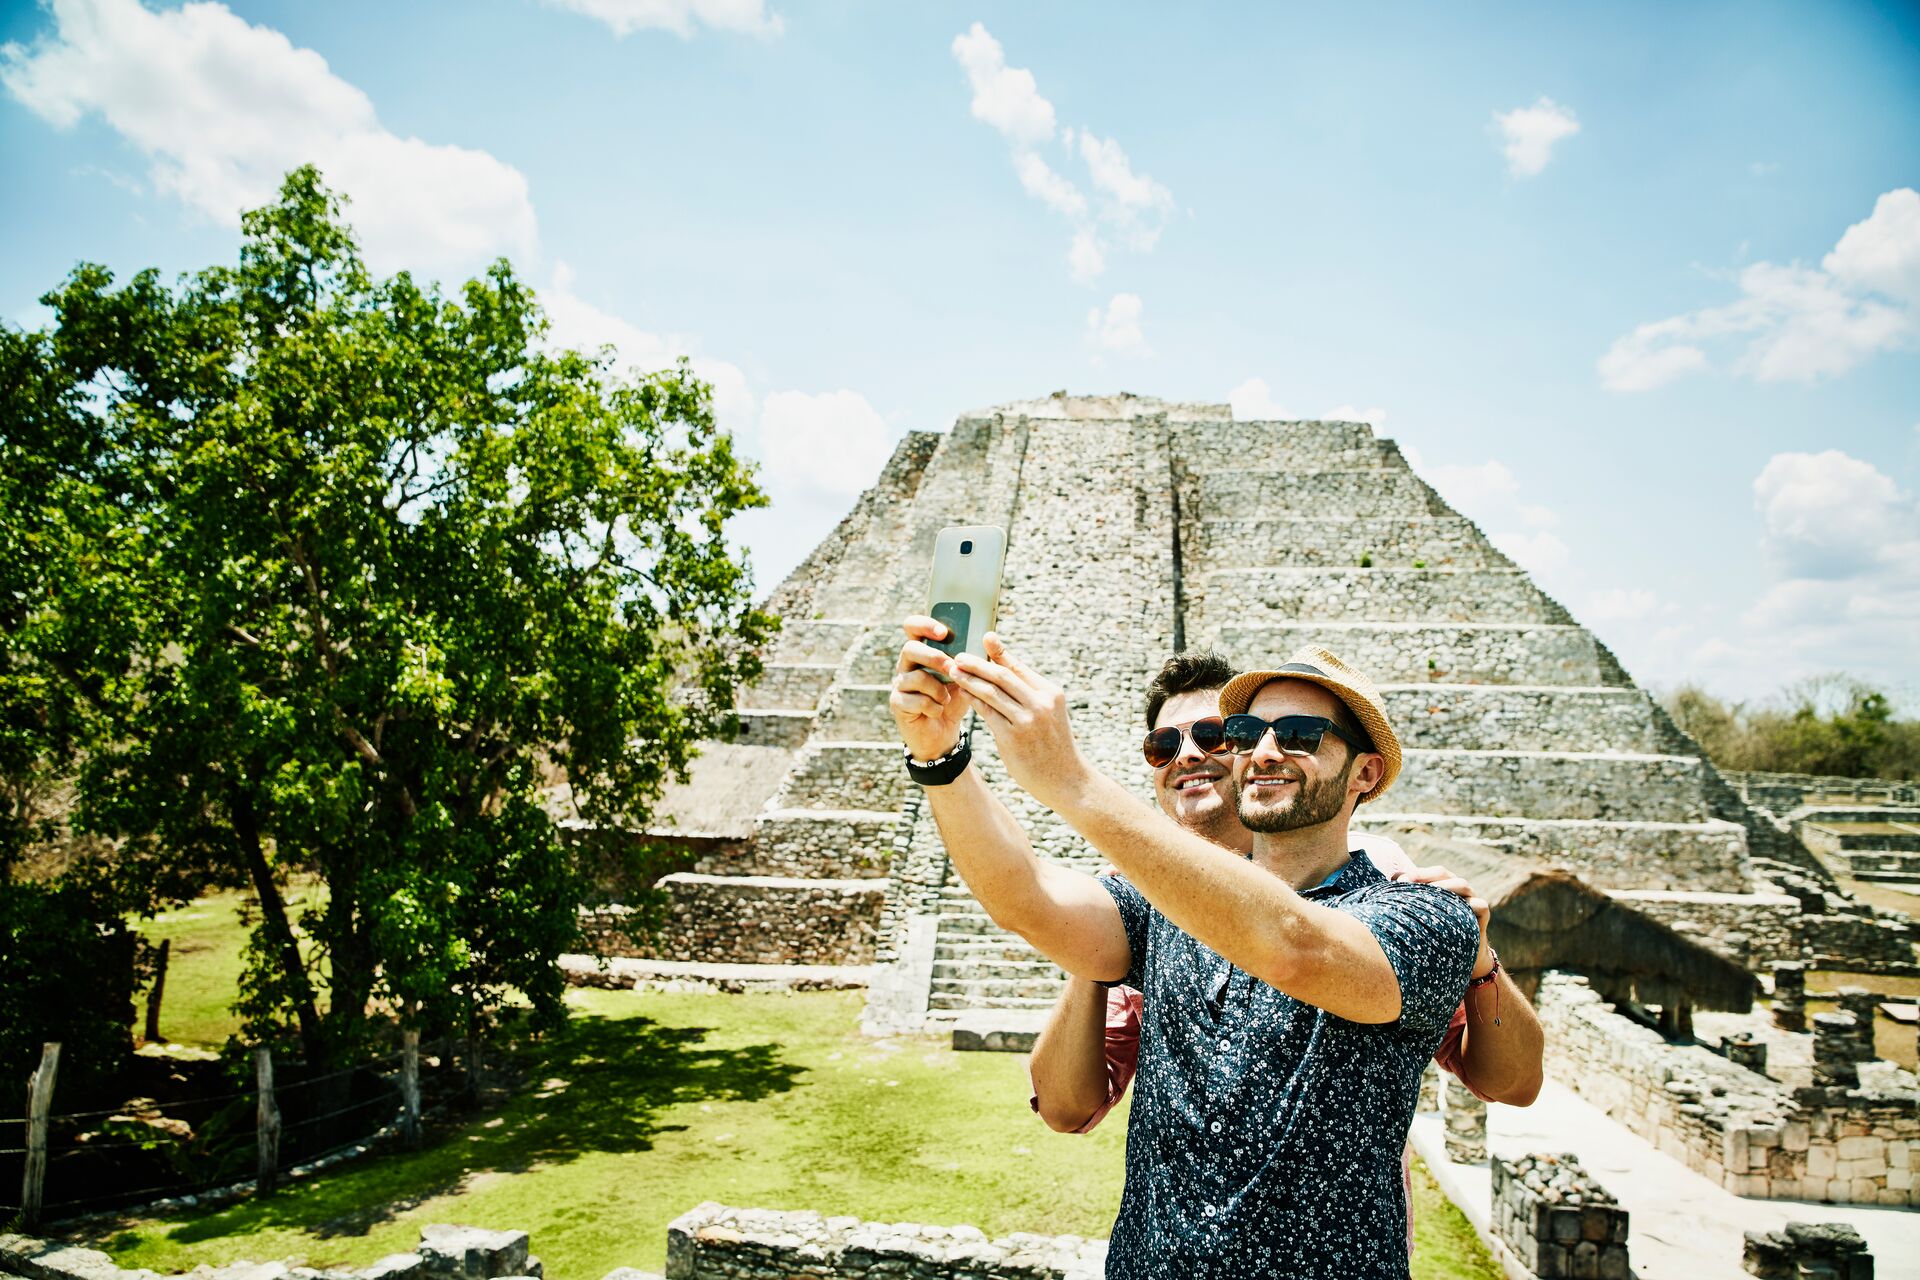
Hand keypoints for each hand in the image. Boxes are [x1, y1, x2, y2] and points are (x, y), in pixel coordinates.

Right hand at [890, 615, 972, 761]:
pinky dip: (933, 706)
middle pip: (910, 648)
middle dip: (935, 658)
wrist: (944, 733)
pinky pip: (915, 700)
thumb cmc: (954, 699)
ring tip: (946, 698)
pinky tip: (938, 711)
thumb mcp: (965, 677)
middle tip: (952, 668)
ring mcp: (899, 684)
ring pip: (915, 677)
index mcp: (922, 651)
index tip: (943, 632)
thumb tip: (990, 640)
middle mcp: (906, 664)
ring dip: (937, 689)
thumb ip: (971, 660)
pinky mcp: (897, 703)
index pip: (913, 627)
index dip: (925, 624)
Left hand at [947, 633, 1092, 812]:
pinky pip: (987, 714)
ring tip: (954, 672)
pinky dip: (973, 701)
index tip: (984, 637)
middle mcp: (1040, 704)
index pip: (1019, 667)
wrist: (1065, 779)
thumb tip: (1005, 668)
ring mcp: (1027, 721)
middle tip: (959, 655)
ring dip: (969, 680)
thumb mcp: (1049, 713)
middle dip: (978, 664)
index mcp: (1050, 693)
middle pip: (1002, 676)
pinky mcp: (1012, 738)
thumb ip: (1029, 692)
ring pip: (991, 693)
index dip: (999, 652)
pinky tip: (962, 694)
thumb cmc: (1053, 744)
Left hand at [1399, 864, 1492, 978]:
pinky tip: (1455, 911)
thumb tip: (1391, 882)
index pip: (1428, 873)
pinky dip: (1469, 905)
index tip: (1397, 881)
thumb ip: (1409, 899)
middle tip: (1409, 882)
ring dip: (1445, 886)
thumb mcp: (1421, 917)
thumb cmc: (1436, 936)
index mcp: (1442, 886)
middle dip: (1426, 876)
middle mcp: (1457, 890)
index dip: (1415, 873)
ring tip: (1430, 893)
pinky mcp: (1483, 915)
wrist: (1461, 959)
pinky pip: (1480, 905)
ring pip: (1462, 884)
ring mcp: (1472, 900)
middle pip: (1444, 873)